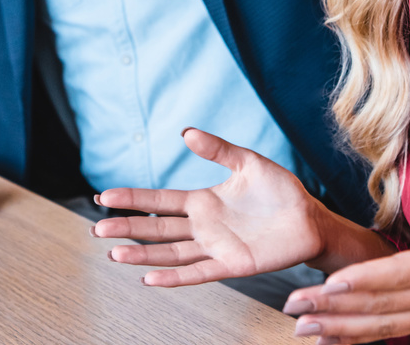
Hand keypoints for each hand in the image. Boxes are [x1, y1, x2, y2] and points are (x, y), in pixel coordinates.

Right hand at [91, 129, 381, 285]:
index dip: (132, 199)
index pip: (159, 200)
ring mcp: (215, 248)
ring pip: (170, 253)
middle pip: (156, 229)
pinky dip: (173, 276)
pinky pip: (197, 273)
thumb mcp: (248, 162)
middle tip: (98, 229)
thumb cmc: (282, 191)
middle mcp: (204, 226)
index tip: (104, 196)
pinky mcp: (231, 265)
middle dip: (127, 229)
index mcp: (203, 200)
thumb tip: (186, 132)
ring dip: (142, 254)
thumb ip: (218, 149)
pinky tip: (149, 278)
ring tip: (114, 254)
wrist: (311, 219)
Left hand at [281, 173, 409, 343]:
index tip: (329, 284)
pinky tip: (332, 338)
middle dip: (333, 309)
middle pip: (377, 306)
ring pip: (380, 326)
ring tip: (301, 330)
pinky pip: (390, 332)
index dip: (362, 281)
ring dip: (339, 328)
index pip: (396, 276)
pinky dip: (359, 337)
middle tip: (293, 308)